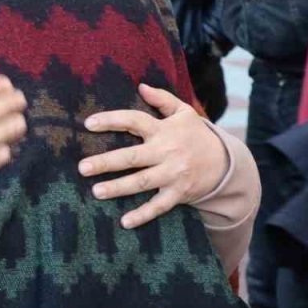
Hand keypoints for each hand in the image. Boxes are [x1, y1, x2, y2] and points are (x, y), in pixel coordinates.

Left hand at [78, 83, 227, 228]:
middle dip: (107, 162)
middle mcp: (166, 152)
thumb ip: (162, 99)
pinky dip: (143, 215)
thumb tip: (141, 86)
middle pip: (132, 156)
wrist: (226, 162)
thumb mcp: (184, 112)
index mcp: (163, 130)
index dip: (111, 120)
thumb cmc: (196, 135)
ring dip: (118, 188)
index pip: (133, 120)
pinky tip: (125, 222)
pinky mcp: (178, 193)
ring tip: (96, 191)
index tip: (88, 123)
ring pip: (142, 182)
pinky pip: (159, 206)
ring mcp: (173, 174)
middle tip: (82, 167)